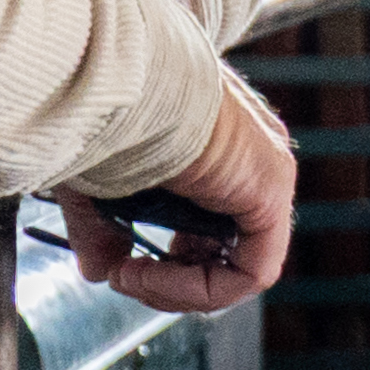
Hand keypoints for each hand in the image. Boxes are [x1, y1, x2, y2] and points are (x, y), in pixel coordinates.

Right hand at [60, 76, 292, 312]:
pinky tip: (149, 275)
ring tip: (129, 276)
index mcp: (217, 142)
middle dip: (170, 278)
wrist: (119, 82)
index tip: (120, 265)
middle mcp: (251, 156)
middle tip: (123, 276)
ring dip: (178, 288)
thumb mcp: (97, 180)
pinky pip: (249, 270)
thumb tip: (100, 270)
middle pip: (223, 246)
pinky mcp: (272, 189)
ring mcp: (267, 171)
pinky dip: (199, 288)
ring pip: (238, 264)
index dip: (166, 258)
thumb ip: (104, 228)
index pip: (207, 220)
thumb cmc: (102, 111)